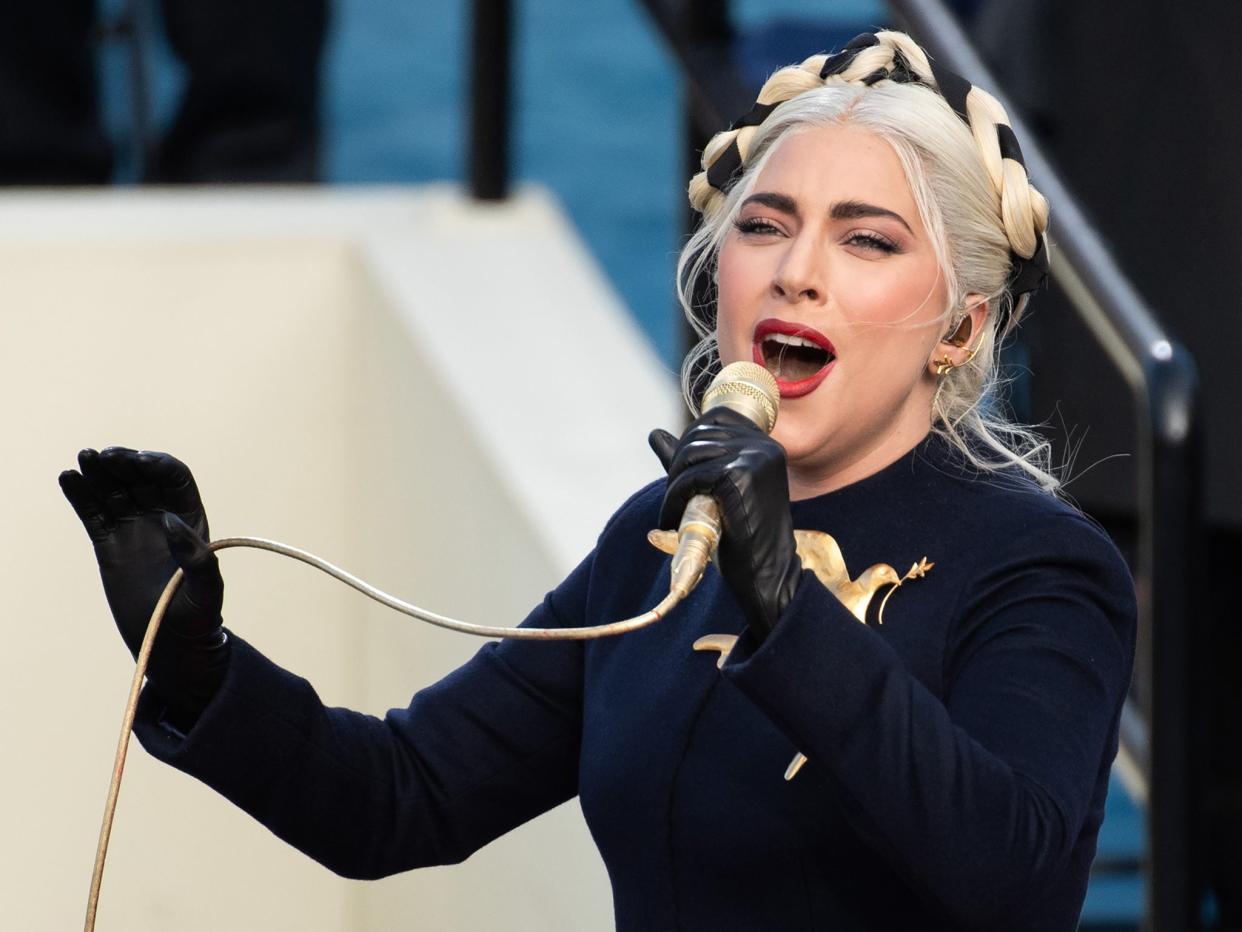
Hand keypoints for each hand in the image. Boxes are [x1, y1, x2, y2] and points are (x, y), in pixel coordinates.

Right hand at [60, 447, 228, 728]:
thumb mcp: (207, 590)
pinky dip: (81, 495)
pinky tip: (69, 479)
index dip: (158, 465)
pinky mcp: (109, 545)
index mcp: (190, 519)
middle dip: (124, 462)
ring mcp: (133, 530)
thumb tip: (170, 521)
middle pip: (140, 478)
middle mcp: (161, 518)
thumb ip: (197, 558)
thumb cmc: (198, 618)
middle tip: (105, 456)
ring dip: (100, 472)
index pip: (174, 478)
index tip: (140, 462)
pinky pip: (94, 513)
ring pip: (114, 491)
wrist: (172, 645)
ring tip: (83, 459)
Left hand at [649, 407, 801, 639]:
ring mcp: (754, 457)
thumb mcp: (715, 490)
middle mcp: (763, 445)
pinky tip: (673, 519)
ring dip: (673, 484)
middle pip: (699, 434)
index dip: (689, 440)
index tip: (683, 474)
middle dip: (677, 465)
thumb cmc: (742, 535)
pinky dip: (674, 499)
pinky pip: (691, 477)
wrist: (767, 573)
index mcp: (764, 444)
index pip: (714, 417)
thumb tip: (654, 434)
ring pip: (691, 454)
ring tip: (672, 511)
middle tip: (673, 499)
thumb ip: (689, 460)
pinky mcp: (740, 476)